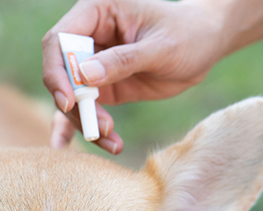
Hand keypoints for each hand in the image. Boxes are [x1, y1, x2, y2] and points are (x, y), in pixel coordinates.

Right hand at [43, 0, 230, 152]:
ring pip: (71, 97)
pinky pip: (84, 109)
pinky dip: (83, 127)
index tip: (70, 101)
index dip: (57, 71)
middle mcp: (88, 37)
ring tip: (110, 140)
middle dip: (75, 104)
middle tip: (98, 128)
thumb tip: (85, 76)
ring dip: (85, 122)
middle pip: (61, 74)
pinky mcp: (102, 88)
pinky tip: (75, 145)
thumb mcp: (161, 47)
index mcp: (97, 13)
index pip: (59, 41)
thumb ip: (123, 60)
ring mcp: (92, 65)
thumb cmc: (187, 33)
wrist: (205, 46)